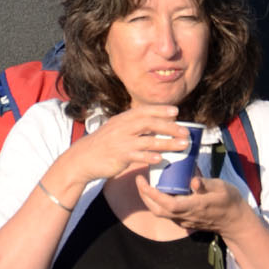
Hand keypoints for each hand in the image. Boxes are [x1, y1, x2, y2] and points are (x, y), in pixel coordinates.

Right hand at [62, 104, 190, 190]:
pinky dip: (149, 157)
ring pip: (148, 141)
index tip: (176, 112)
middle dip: (169, 127)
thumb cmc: (104, 144)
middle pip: (149, 123)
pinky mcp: (119, 157)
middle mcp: (122, 128)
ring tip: (183, 145)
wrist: (83, 158)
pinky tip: (161, 159)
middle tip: (186, 132)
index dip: (161, 110)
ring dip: (167, 143)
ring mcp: (121, 142)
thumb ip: (133, 126)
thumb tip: (155, 124)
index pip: (144, 111)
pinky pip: (137, 156)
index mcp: (122, 119)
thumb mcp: (116, 129)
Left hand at [136, 169, 247, 238]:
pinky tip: (158, 190)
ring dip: (149, 200)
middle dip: (144, 196)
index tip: (143, 181)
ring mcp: (184, 220)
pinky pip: (166, 213)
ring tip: (145, 184)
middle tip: (139, 180)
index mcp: (195, 206)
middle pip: (158, 210)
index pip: (168, 204)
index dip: (153, 194)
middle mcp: (186, 216)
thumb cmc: (230, 201)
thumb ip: (206, 184)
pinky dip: (158, 203)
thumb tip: (192, 179)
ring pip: (160, 213)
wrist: (235, 222)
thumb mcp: (221, 188)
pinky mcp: (184, 221)